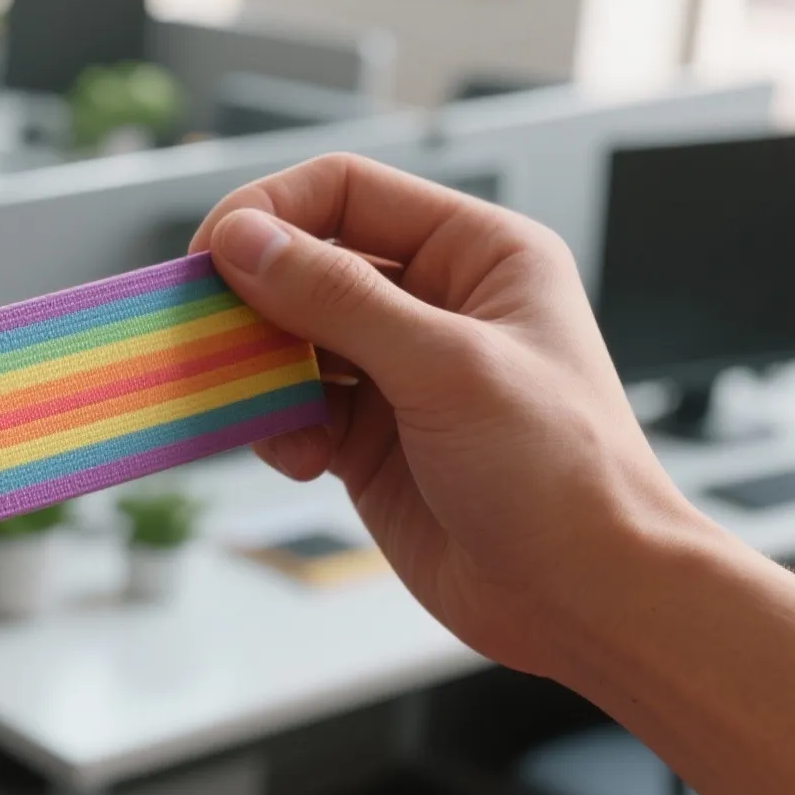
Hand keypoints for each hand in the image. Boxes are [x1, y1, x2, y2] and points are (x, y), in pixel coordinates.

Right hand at [190, 154, 698, 676]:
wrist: (585, 602)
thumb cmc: (560, 473)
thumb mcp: (446, 368)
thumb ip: (338, 298)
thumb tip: (242, 239)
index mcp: (477, 254)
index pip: (347, 192)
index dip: (271, 212)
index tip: (212, 258)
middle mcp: (434, 301)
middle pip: (306, 264)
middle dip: (254, 301)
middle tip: (208, 338)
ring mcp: (398, 372)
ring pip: (287, 340)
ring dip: (259, 375)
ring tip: (265, 416)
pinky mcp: (368, 439)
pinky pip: (291, 408)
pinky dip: (277, 430)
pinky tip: (303, 463)